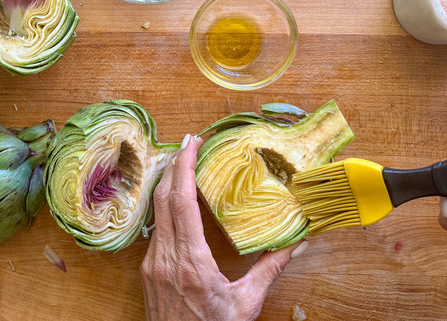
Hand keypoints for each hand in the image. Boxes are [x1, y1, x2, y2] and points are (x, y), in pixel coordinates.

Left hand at [140, 134, 308, 320]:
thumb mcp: (246, 304)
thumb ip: (270, 270)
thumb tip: (298, 243)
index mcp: (191, 262)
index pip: (182, 202)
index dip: (185, 168)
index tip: (192, 144)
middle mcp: (166, 258)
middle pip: (163, 198)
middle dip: (175, 164)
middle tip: (190, 142)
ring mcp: (153, 263)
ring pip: (156, 211)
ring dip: (168, 183)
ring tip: (184, 162)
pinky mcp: (148, 269)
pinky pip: (155, 228)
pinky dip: (165, 205)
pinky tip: (177, 198)